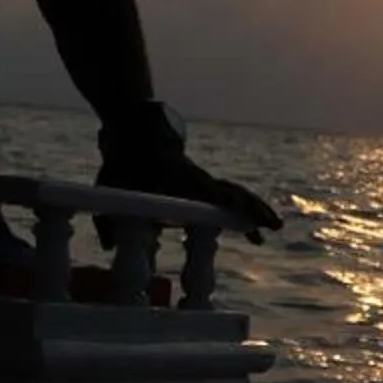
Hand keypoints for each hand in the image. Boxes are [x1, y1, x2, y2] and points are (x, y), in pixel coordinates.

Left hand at [96, 148, 282, 242]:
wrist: (134, 136)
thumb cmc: (124, 164)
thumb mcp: (112, 185)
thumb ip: (107, 216)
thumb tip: (107, 246)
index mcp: (181, 180)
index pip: (211, 193)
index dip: (229, 204)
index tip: (246, 215)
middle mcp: (198, 180)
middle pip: (233, 194)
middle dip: (254, 210)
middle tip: (275, 228)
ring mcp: (202, 182)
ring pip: (235, 194)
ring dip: (254, 210)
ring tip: (273, 229)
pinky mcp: (201, 185)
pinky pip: (227, 196)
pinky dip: (241, 207)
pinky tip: (250, 224)